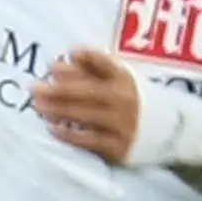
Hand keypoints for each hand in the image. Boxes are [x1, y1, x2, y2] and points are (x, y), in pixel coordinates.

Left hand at [30, 47, 141, 163]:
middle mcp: (124, 100)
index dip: (79, 62)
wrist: (167, 133)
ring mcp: (122, 124)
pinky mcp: (118, 147)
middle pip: (87, 92)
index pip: (103, 65)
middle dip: (58, 90)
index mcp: (125, 79)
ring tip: (38, 105)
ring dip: (59, 110)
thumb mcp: (120, 79)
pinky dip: (70, 134)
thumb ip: (95, 66)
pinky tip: (52, 128)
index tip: (53, 64)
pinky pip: (90, 140)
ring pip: (86, 116)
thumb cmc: (132, 100)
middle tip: (34, 88)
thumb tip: (70, 53)